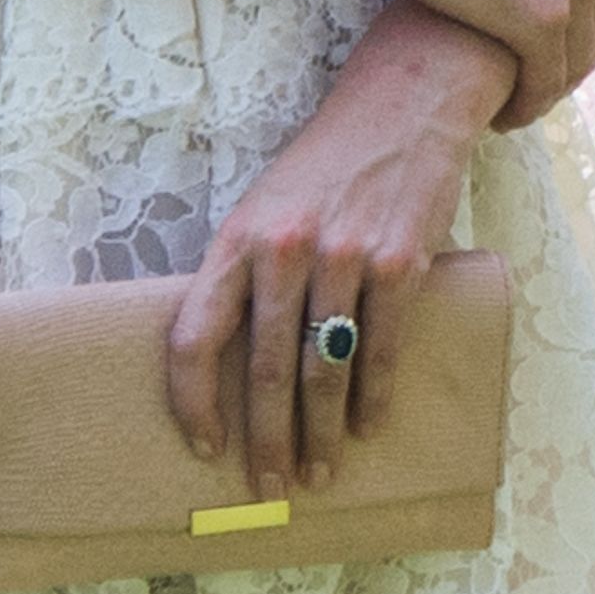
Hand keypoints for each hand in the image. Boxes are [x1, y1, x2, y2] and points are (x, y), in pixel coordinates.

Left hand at [167, 0, 513, 498]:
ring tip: (318, 472)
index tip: (205, 447)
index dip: (194, 402)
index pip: (194, 336)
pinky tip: (369, 425)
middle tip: (268, 487)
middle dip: (265, 441)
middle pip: (265, 370)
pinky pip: (382, 349)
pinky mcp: (400, 262)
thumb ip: (248, 276)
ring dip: (320, 433)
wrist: (401, 106)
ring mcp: (345, 256)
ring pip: (324, 370)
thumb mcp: (266, 208)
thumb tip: (230, 371)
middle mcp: (285, 248)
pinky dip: (375, 398)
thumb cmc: (324, 168)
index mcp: (238, 237)